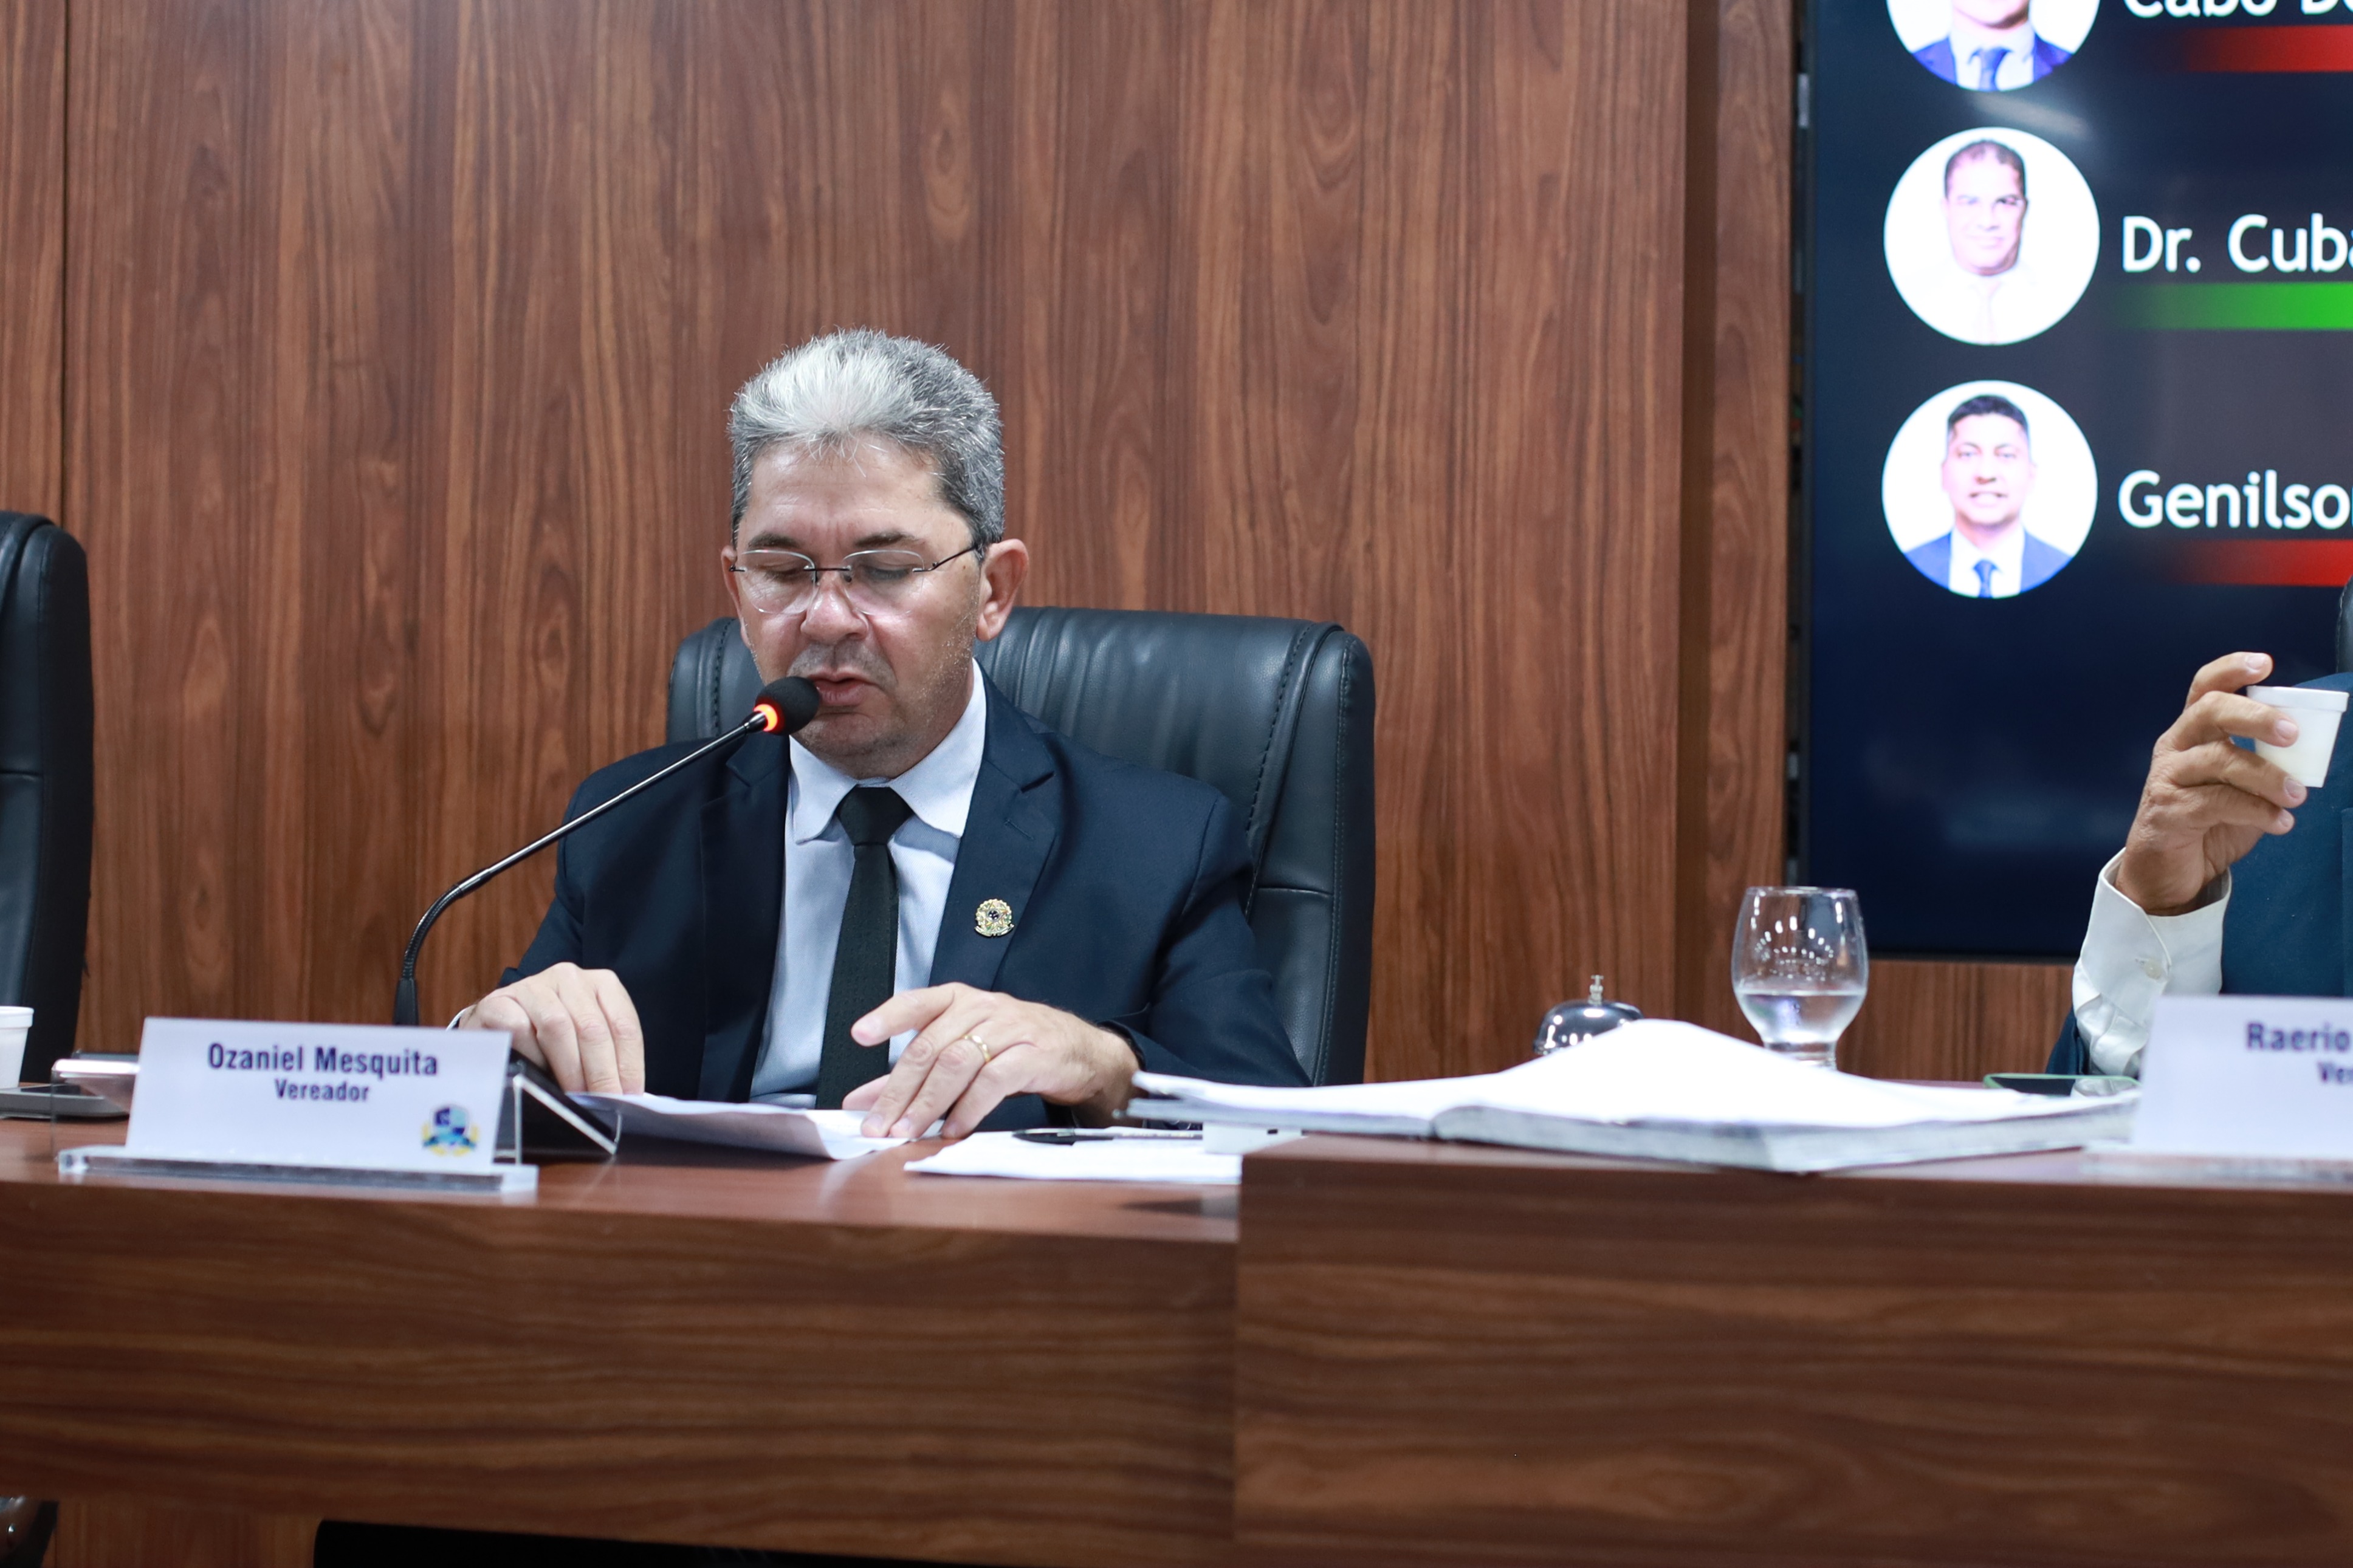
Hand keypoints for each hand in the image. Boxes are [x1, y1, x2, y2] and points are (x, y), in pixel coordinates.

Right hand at [461, 962, 645, 1093]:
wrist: (495, 1025)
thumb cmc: (549, 1037)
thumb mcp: (585, 1040)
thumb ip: (607, 1057)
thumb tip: (624, 1095)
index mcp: (601, 984)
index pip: (624, 1025)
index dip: (628, 1065)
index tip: (627, 1096)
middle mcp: (569, 978)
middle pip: (592, 1028)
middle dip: (600, 1072)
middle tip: (601, 1102)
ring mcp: (533, 986)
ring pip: (558, 1026)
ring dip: (568, 1068)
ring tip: (574, 1096)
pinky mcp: (499, 1001)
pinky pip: (519, 1028)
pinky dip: (531, 1055)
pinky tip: (536, 1073)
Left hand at [841, 982, 1138, 1138]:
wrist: (1081, 1052)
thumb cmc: (1015, 1049)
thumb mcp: (962, 1054)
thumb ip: (910, 1077)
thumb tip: (860, 1102)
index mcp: (960, 1001)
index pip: (918, 1001)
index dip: (888, 1016)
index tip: (860, 1034)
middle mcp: (982, 1008)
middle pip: (931, 1046)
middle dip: (899, 1090)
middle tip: (879, 1125)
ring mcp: (1010, 1028)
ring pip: (958, 1062)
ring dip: (928, 1103)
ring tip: (908, 1132)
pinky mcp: (1034, 1054)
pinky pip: (994, 1079)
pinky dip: (969, 1107)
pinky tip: (953, 1128)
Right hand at [2114, 652, 2306, 915]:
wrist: (2167, 873)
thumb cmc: (2207, 823)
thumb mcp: (2240, 786)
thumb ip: (2262, 764)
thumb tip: (2309, 752)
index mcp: (2192, 735)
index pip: (2204, 689)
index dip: (2231, 671)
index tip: (2264, 664)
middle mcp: (2175, 749)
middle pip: (2208, 713)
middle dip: (2255, 717)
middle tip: (2292, 734)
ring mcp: (2167, 779)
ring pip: (2217, 760)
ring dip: (2266, 776)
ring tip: (2298, 795)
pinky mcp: (2168, 813)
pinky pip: (2216, 803)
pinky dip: (2256, 811)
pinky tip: (2280, 822)